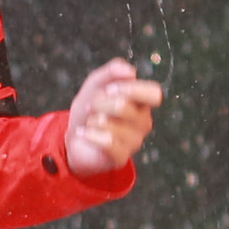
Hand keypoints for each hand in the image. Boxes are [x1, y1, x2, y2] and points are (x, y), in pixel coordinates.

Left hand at [64, 58, 164, 178]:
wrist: (74, 139)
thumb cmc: (90, 109)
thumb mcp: (96, 84)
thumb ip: (112, 72)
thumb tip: (131, 71)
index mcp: (142, 102)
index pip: (154, 93)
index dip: (131, 89)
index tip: (109, 89)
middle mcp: (143, 122)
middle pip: (123, 106)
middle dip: (99, 102)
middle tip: (91, 106)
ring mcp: (134, 141)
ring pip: (111, 124)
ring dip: (92, 120)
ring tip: (90, 122)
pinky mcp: (121, 157)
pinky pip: (107, 142)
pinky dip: (89, 134)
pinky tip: (83, 132)